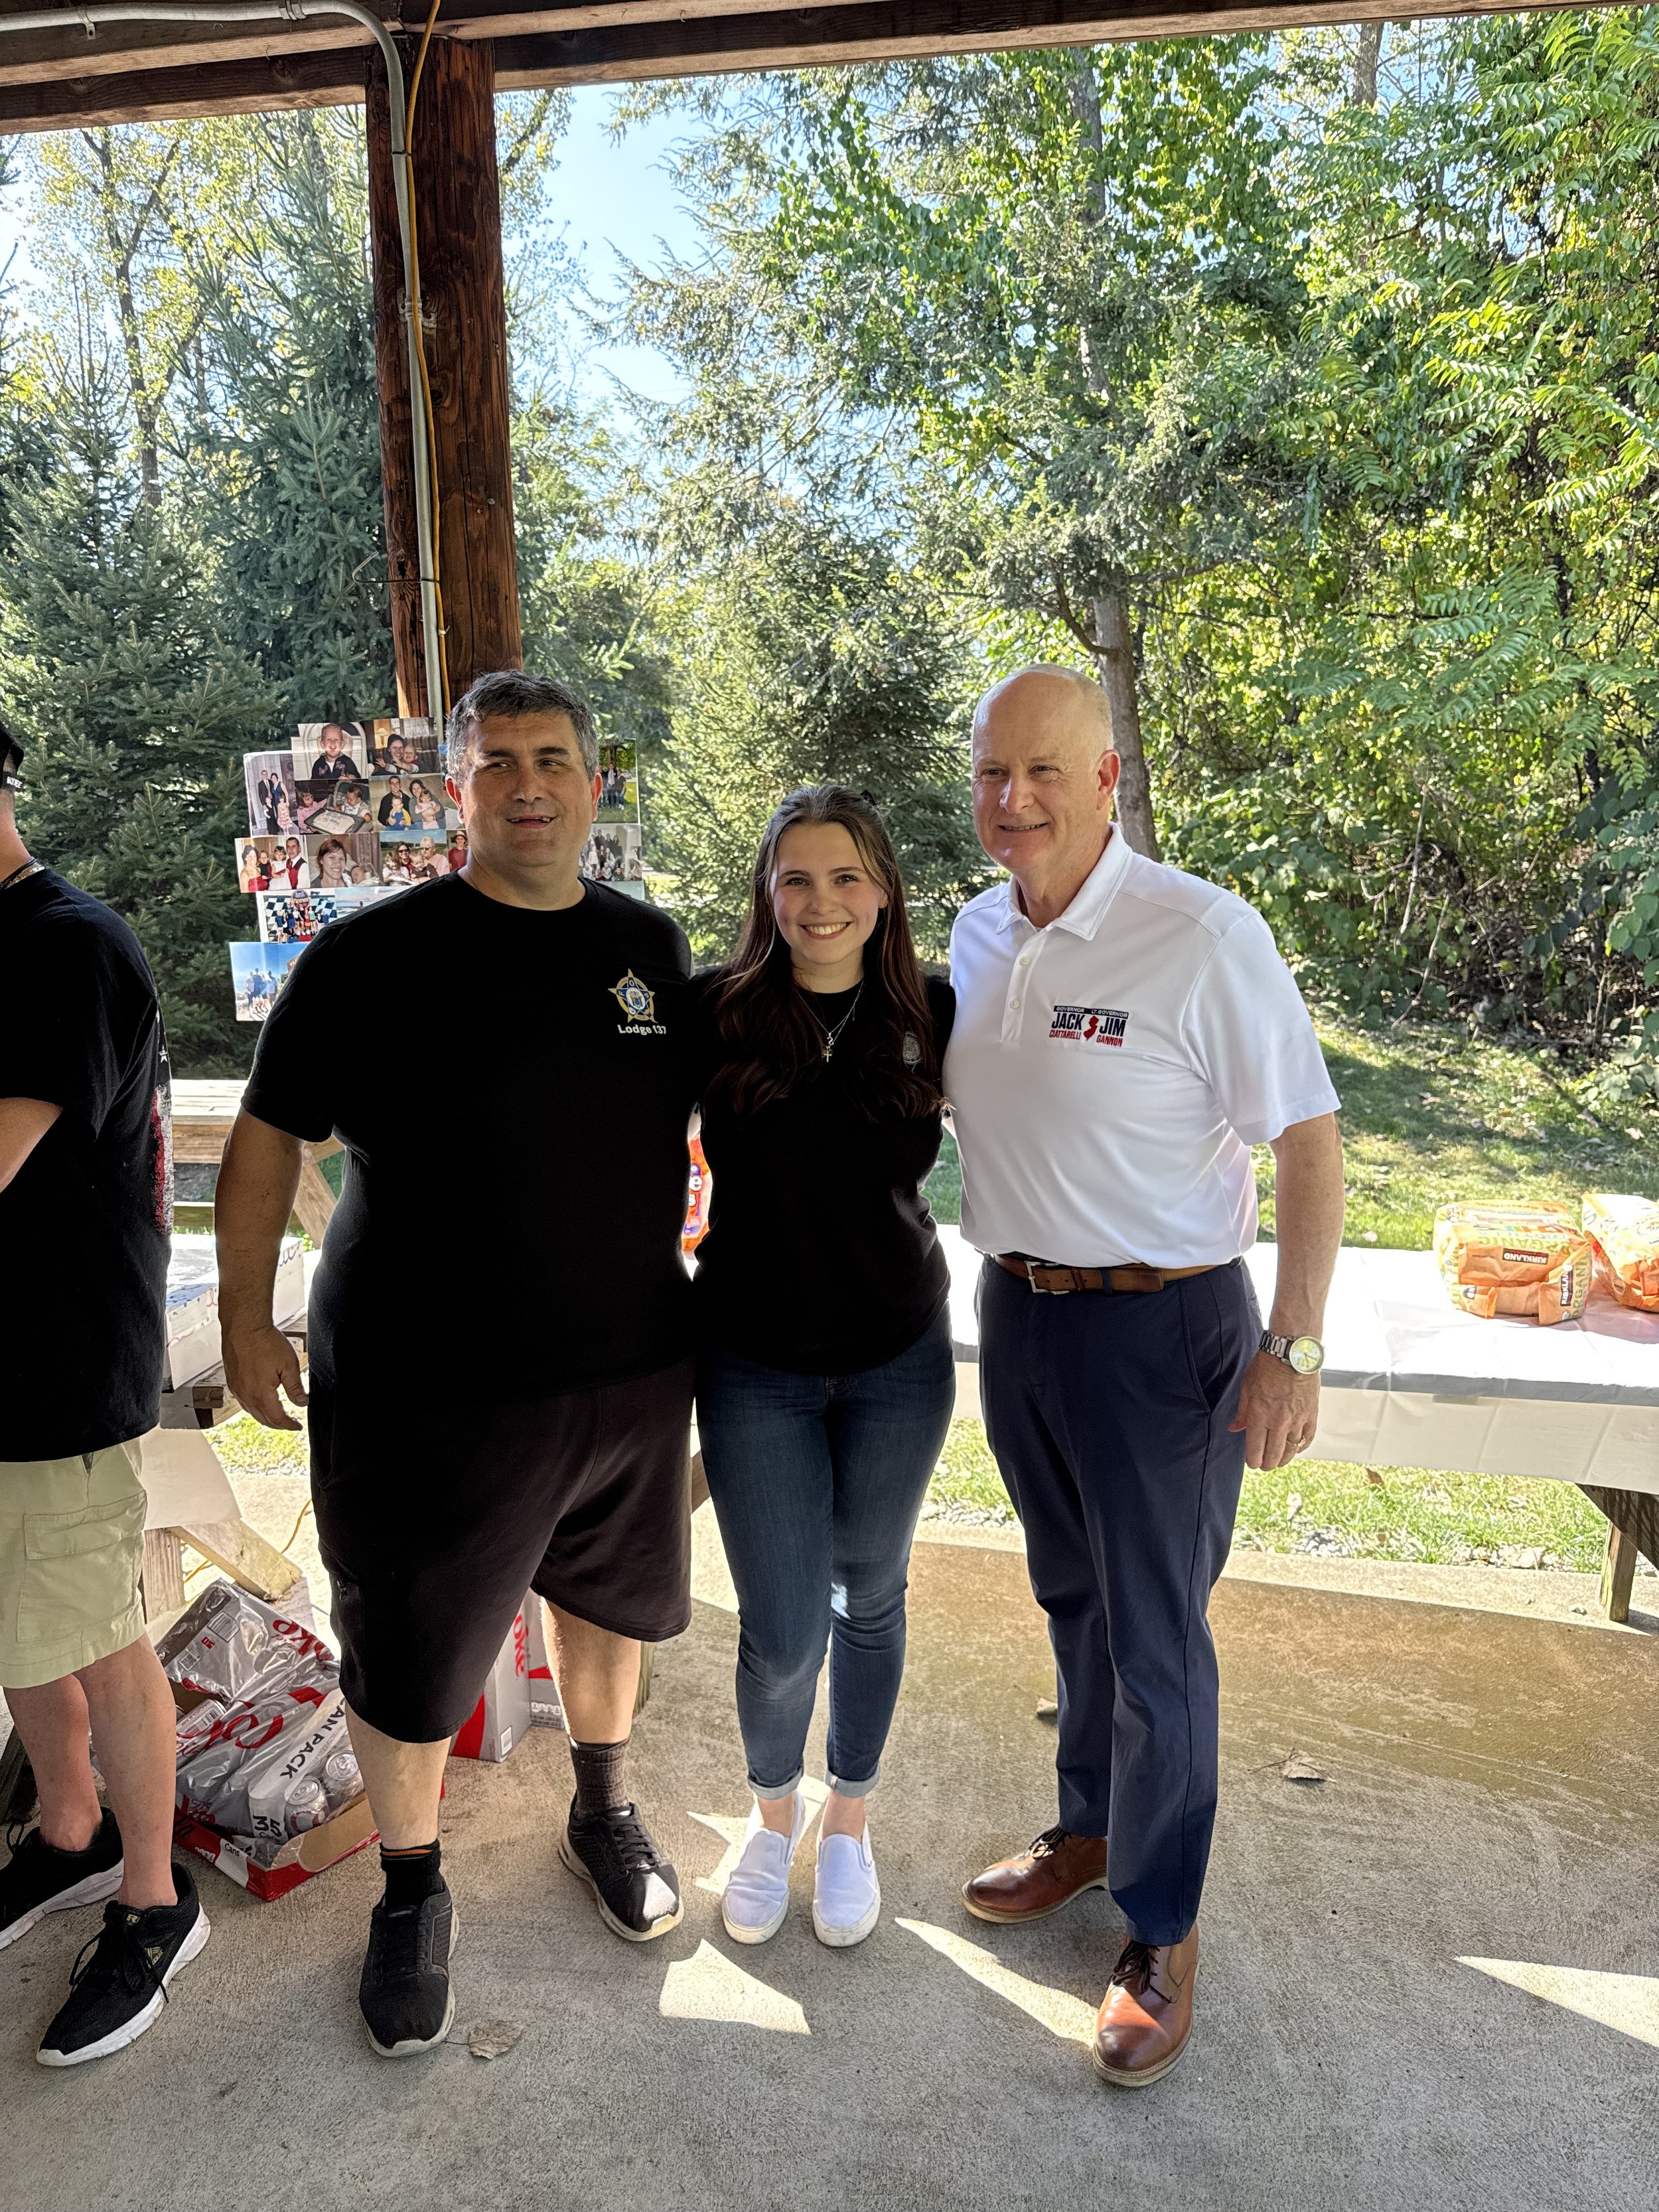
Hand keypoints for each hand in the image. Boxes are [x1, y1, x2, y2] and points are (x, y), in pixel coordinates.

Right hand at [222, 1323, 308, 1431]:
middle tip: (289, 1423)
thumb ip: (295, 1387)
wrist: (244, 1326)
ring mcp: (236, 1388)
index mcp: (261, 1394)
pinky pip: (243, 1401)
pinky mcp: (231, 1381)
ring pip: (251, 1412)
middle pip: (263, 1419)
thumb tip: (302, 1402)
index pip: (277, 1419)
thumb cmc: (265, 1341)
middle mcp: (245, 1395)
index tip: (297, 1426)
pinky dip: (254, 1407)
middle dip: (278, 1424)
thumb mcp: (289, 1365)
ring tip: (277, 1415)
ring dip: (265, 1417)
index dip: (289, 1425)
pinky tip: (260, 1401)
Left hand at [1228, 1351, 1318, 1471]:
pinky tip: (1296, 1448)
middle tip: (1265, 1465)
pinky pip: (1307, 1438)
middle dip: (1267, 1464)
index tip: (1252, 1463)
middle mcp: (1278, 1422)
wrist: (1291, 1354)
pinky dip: (1301, 1446)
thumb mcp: (1247, 1388)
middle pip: (1274, 1455)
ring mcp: (1297, 1420)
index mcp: (1259, 1416)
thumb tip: (1234, 1428)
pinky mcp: (1311, 1414)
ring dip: (1284, 1459)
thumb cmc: (1266, 1367)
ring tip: (1279, 1461)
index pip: (1255, 1450)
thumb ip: (1242, 1412)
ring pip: (1291, 1450)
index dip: (1252, 1461)